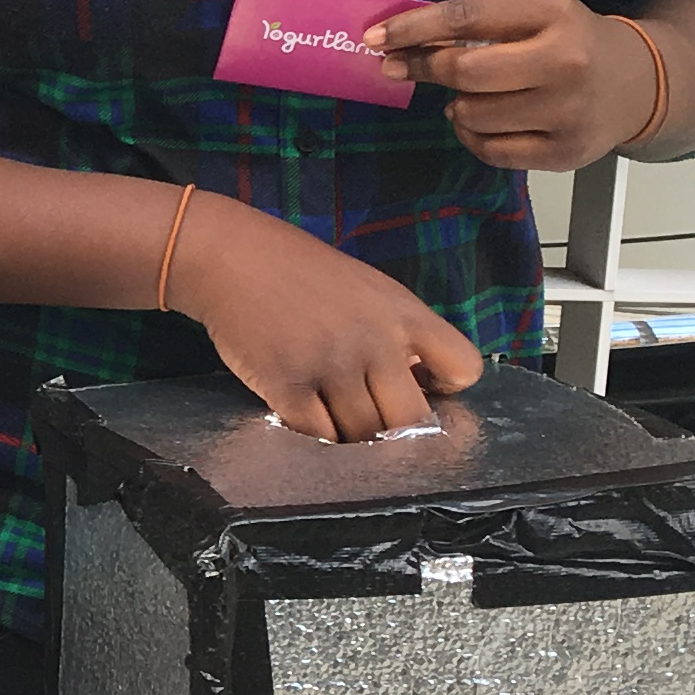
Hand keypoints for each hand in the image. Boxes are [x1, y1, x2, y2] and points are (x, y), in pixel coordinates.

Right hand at [166, 192, 484, 443]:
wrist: (231, 257)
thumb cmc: (299, 272)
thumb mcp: (368, 288)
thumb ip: (399, 333)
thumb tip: (421, 386)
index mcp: (402, 311)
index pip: (463, 367)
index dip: (447, 389)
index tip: (420, 389)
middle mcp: (374, 340)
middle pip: (411, 420)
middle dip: (396, 431)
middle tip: (374, 423)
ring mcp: (330, 365)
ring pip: (362, 434)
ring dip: (352, 437)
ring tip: (335, 417)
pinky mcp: (286, 385)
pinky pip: (317, 436)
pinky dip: (316, 437)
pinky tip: (306, 416)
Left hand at [365, 0, 656, 171]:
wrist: (637, 84)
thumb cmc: (572, 41)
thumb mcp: (537, 11)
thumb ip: (480, 21)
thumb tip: (402, 40)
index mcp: (555, 13)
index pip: (469, 18)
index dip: (415, 28)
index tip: (376, 37)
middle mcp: (566, 62)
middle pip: (465, 72)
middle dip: (423, 69)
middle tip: (400, 68)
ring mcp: (567, 112)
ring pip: (471, 115)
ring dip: (455, 105)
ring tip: (471, 94)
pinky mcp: (564, 153)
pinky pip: (489, 149)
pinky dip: (472, 135)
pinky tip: (484, 120)